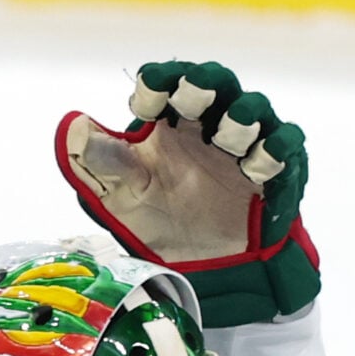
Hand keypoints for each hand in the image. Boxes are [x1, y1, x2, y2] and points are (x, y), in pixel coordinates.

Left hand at [55, 60, 316, 325]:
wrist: (206, 272)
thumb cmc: (163, 222)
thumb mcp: (121, 198)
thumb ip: (98, 163)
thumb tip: (69, 127)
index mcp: (170, 125)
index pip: (167, 85)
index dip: (158, 83)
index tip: (145, 98)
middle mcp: (208, 126)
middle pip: (214, 85)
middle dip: (203, 85)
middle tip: (190, 94)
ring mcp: (246, 146)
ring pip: (253, 111)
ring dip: (240, 119)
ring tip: (229, 134)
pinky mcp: (277, 172)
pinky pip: (285, 147)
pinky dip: (274, 151)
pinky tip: (257, 166)